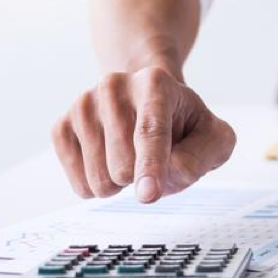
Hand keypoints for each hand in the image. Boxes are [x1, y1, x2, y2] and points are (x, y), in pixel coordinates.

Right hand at [51, 66, 235, 202]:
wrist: (148, 101)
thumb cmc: (187, 125)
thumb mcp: (215, 138)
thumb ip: (201, 157)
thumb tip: (164, 176)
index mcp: (155, 83)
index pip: (151, 132)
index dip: (151, 166)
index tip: (149, 194)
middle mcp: (114, 86)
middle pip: (124, 165)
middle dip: (146, 177)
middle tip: (157, 155)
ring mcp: (82, 105)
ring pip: (100, 179)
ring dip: (124, 183)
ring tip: (134, 155)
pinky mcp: (61, 127)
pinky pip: (80, 185)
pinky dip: (101, 187)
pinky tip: (112, 162)